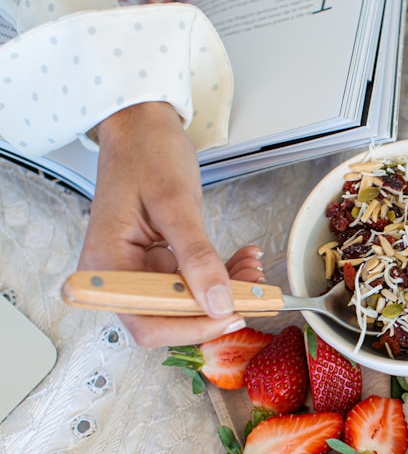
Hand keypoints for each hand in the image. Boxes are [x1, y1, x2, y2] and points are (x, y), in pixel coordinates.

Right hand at [78, 102, 262, 347]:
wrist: (140, 127)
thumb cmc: (146, 153)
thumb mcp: (175, 203)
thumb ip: (197, 255)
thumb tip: (218, 302)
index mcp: (106, 266)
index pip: (146, 323)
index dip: (191, 327)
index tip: (232, 313)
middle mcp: (118, 276)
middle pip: (168, 319)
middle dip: (214, 309)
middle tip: (255, 290)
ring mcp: (138, 271)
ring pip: (185, 304)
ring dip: (224, 294)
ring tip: (252, 270)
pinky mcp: (158, 263)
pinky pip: (192, 284)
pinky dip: (221, 278)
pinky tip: (242, 262)